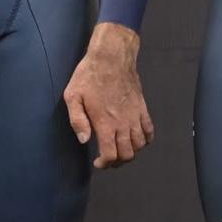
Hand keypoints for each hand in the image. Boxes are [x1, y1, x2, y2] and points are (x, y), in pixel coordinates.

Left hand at [63, 23, 153, 168]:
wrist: (111, 57)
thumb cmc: (89, 75)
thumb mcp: (72, 96)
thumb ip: (77, 120)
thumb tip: (84, 141)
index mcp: (105, 123)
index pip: (111, 155)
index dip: (105, 164)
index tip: (98, 163)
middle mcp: (123, 123)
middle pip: (127, 154)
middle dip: (117, 162)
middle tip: (108, 159)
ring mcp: (135, 116)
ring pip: (139, 145)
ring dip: (131, 152)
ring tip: (120, 150)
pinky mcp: (142, 108)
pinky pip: (149, 130)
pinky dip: (145, 140)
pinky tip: (136, 139)